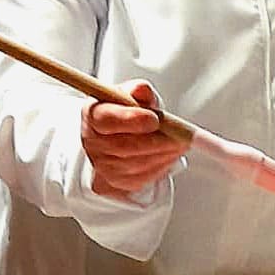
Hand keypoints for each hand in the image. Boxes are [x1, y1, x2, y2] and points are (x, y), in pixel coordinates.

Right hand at [81, 81, 185, 201]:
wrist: (122, 136)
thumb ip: (140, 91)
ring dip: (165, 155)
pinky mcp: (116, 183)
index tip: (154, 119)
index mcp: (93, 114)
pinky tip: (169, 155)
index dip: (131, 120)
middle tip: (181, 135)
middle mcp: (92, 142)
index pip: (107, 120)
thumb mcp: (135, 95)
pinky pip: (143, 178)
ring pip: (138, 165)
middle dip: (158, 141)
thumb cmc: (129, 112)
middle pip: (125, 147)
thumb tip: (143, 90)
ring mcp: (102, 166)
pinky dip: (162, 167)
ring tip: (180, 143)